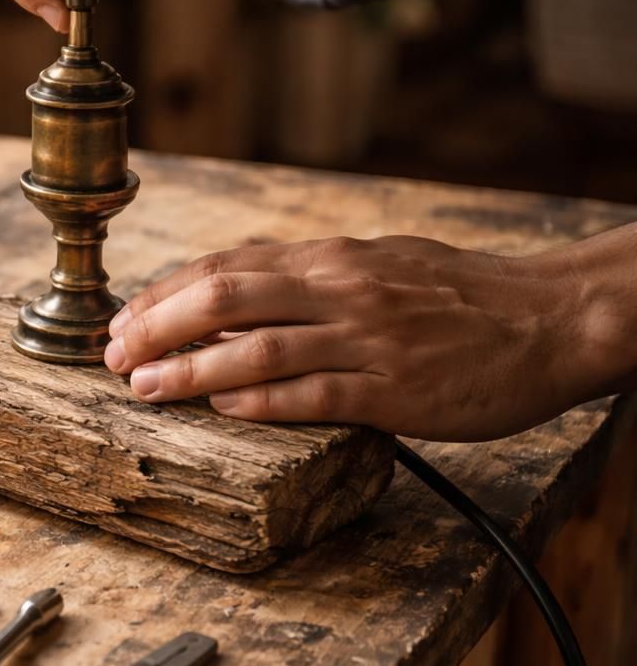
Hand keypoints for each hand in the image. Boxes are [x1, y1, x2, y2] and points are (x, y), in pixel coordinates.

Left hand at [102, 235, 608, 440]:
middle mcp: (341, 289)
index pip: (228, 266)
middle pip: (225, 297)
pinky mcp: (394, 389)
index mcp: (332, 258)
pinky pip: (312, 394)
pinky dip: (259, 400)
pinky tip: (221, 408)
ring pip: (257, 347)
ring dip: (190, 368)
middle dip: (157, 326)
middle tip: (112, 353)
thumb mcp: (379, 262)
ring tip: (144, 386)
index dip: (166, 293)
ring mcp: (367, 338)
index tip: (123, 317)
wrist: (552, 318)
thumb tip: (239, 287)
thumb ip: (311, 276)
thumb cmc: (461, 294)